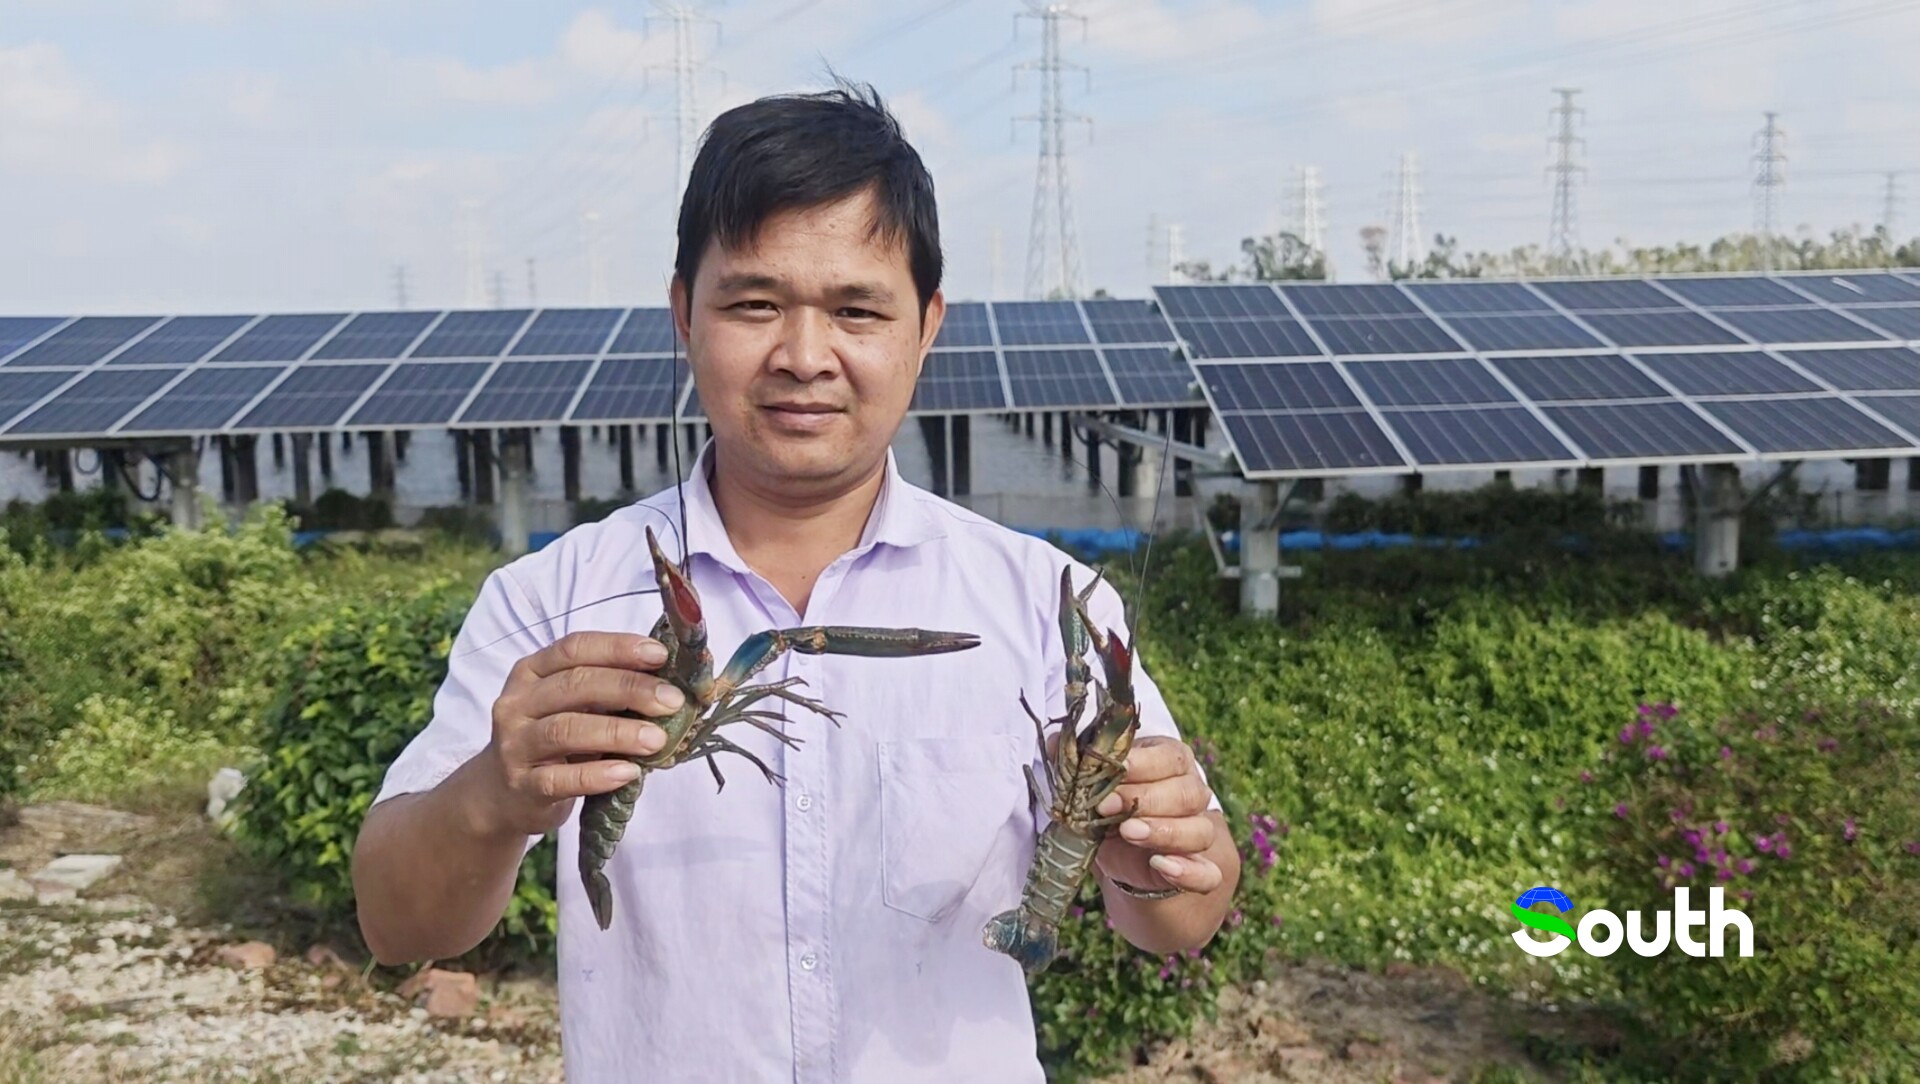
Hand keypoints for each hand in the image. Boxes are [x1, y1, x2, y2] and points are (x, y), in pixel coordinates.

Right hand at [477, 631, 686, 837]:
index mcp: (532, 672)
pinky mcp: (522, 786)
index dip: (618, 648)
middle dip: (629, 688)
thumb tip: (671, 685)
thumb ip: (608, 692)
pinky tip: (628, 773)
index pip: (575, 648)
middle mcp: (518, 703)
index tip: (660, 655)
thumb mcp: (571, 707)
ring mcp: (515, 745)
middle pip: (575, 685)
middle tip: (671, 701)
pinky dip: (597, 775)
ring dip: (617, 732)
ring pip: (566, 730)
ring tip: (656, 739)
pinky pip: (560, 778)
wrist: (501, 795)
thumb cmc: (551, 741)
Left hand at [1092, 736, 1224, 895]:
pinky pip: (1206, 874)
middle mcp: (1191, 795)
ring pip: (1199, 830)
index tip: (1114, 768)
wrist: (1126, 857)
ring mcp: (1199, 833)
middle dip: (1144, 799)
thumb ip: (1078, 764)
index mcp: (1171, 763)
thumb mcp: (1092, 786)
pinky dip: (1189, 872)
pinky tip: (1162, 866)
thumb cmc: (1111, 808)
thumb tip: (1054, 742)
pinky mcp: (1199, 871)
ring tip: (1128, 833)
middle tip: (1106, 805)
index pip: (1170, 757)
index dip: (1142, 764)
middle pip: (1185, 793)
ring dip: (1165, 832)